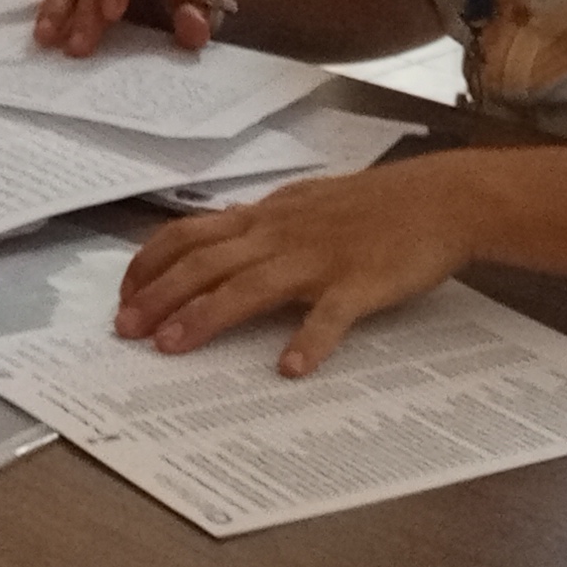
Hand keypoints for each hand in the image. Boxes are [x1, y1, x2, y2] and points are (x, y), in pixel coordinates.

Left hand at [114, 157, 477, 376]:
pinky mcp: (361, 284)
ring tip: (172, 346)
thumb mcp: (305, 203)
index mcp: (267, 218)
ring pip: (250, 287)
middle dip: (158, 296)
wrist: (442, 198)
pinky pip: (330, 314)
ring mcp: (320, 259)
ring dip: (206, 316)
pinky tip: (289, 368)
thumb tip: (216, 239)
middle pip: (206, 264)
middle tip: (124, 329)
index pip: (191, 235)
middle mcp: (282, 236)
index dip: (151, 264)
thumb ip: (262, 223)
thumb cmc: (375, 203)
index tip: (124, 293)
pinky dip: (309, 340)